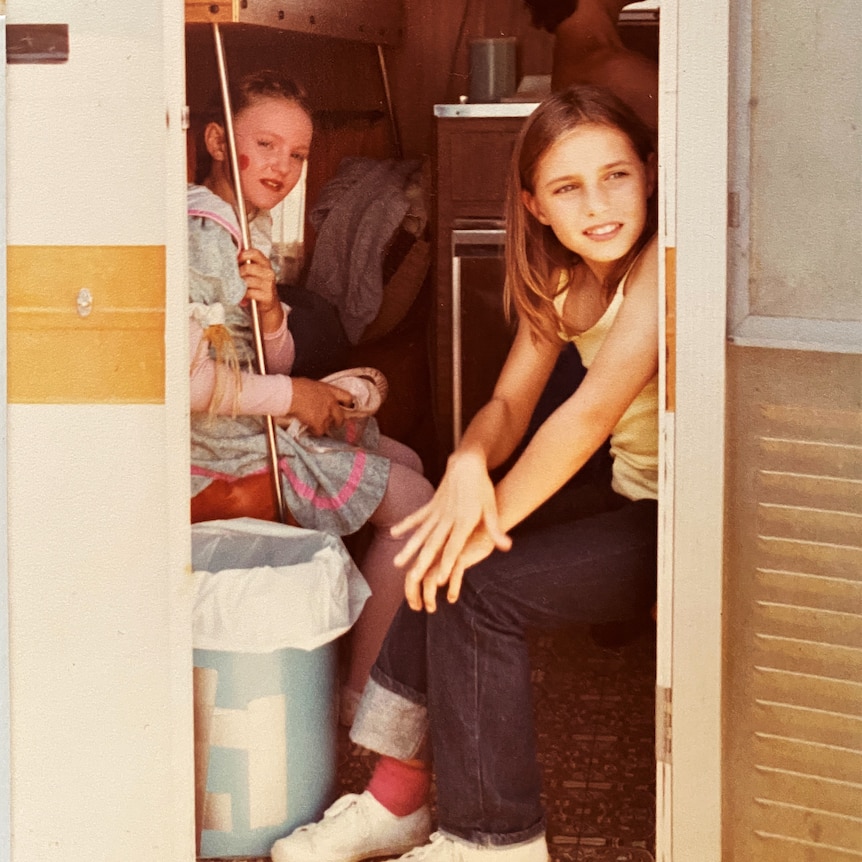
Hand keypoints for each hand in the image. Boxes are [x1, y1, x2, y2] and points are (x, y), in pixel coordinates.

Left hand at [237, 247, 281, 331]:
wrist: (268, 304)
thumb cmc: (257, 287)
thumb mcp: (253, 273)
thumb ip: (245, 264)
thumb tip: (230, 257)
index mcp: (265, 264)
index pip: (254, 253)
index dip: (242, 255)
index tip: (235, 260)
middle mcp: (268, 273)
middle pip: (248, 268)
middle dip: (238, 273)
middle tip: (233, 278)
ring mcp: (268, 285)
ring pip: (247, 281)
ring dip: (239, 286)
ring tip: (237, 288)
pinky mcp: (267, 296)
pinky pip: (250, 293)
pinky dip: (243, 295)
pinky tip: (242, 297)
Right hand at [286, 378, 353, 436]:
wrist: (289, 394)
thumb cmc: (296, 387)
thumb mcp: (313, 385)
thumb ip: (320, 394)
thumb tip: (318, 399)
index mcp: (330, 391)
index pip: (347, 398)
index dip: (347, 404)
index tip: (346, 408)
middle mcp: (331, 403)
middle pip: (341, 416)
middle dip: (337, 421)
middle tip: (332, 423)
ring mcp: (326, 414)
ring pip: (329, 425)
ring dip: (323, 426)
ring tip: (313, 424)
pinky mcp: (319, 423)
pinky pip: (320, 432)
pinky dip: (314, 431)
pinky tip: (309, 428)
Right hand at [393, 451, 510, 610]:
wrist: (467, 462)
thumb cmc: (482, 487)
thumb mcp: (492, 508)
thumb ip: (496, 529)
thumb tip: (507, 547)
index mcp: (463, 521)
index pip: (454, 547)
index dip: (446, 563)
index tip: (438, 581)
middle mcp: (447, 518)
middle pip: (433, 544)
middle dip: (422, 563)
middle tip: (412, 579)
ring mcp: (436, 511)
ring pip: (420, 534)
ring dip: (408, 549)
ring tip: (396, 563)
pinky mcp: (431, 505)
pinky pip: (416, 517)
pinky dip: (405, 525)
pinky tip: (393, 534)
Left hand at [414, 527, 497, 612]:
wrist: (484, 527)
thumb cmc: (467, 544)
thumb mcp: (451, 556)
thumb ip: (442, 568)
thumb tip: (436, 587)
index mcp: (429, 554)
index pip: (411, 574)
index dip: (410, 591)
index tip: (415, 605)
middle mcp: (434, 555)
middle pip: (414, 577)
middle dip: (412, 595)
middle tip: (417, 608)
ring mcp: (445, 557)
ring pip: (429, 580)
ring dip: (428, 597)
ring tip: (432, 608)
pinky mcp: (460, 557)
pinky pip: (452, 576)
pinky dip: (451, 589)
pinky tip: (452, 598)